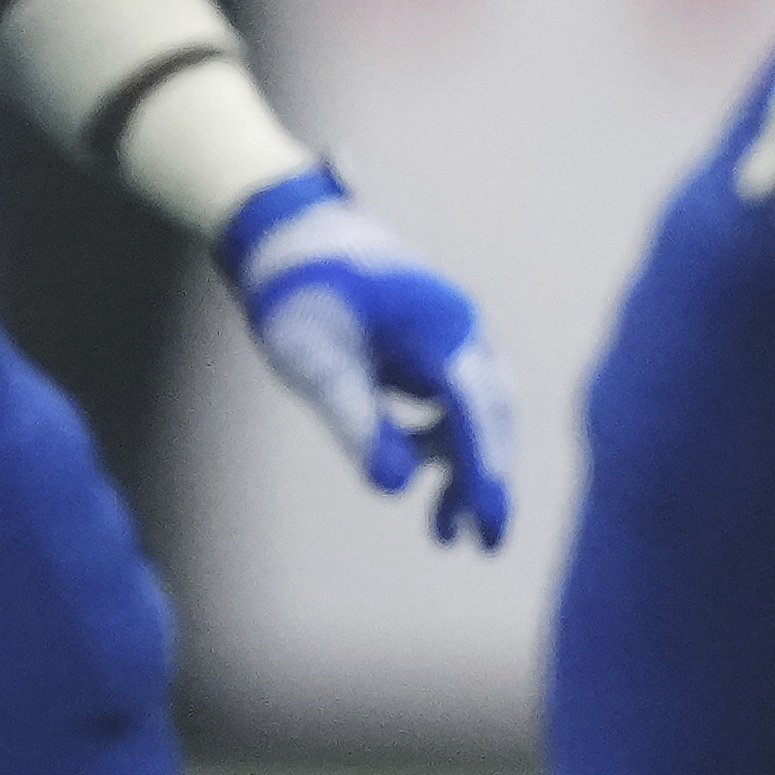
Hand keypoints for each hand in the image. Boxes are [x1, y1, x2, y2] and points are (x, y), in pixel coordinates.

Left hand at [219, 170, 515, 549]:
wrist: (285, 231)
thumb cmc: (297, 290)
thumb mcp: (314, 360)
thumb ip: (354, 419)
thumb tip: (395, 485)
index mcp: (440, 323)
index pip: (475, 408)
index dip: (486, 471)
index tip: (490, 528)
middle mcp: (458, 328)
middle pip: (490, 413)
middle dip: (488, 478)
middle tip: (484, 544)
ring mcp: (447, 336)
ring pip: (474, 413)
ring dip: (464, 469)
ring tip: (442, 533)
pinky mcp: (428, 347)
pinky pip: (451, 405)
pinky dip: (443, 446)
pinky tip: (420, 476)